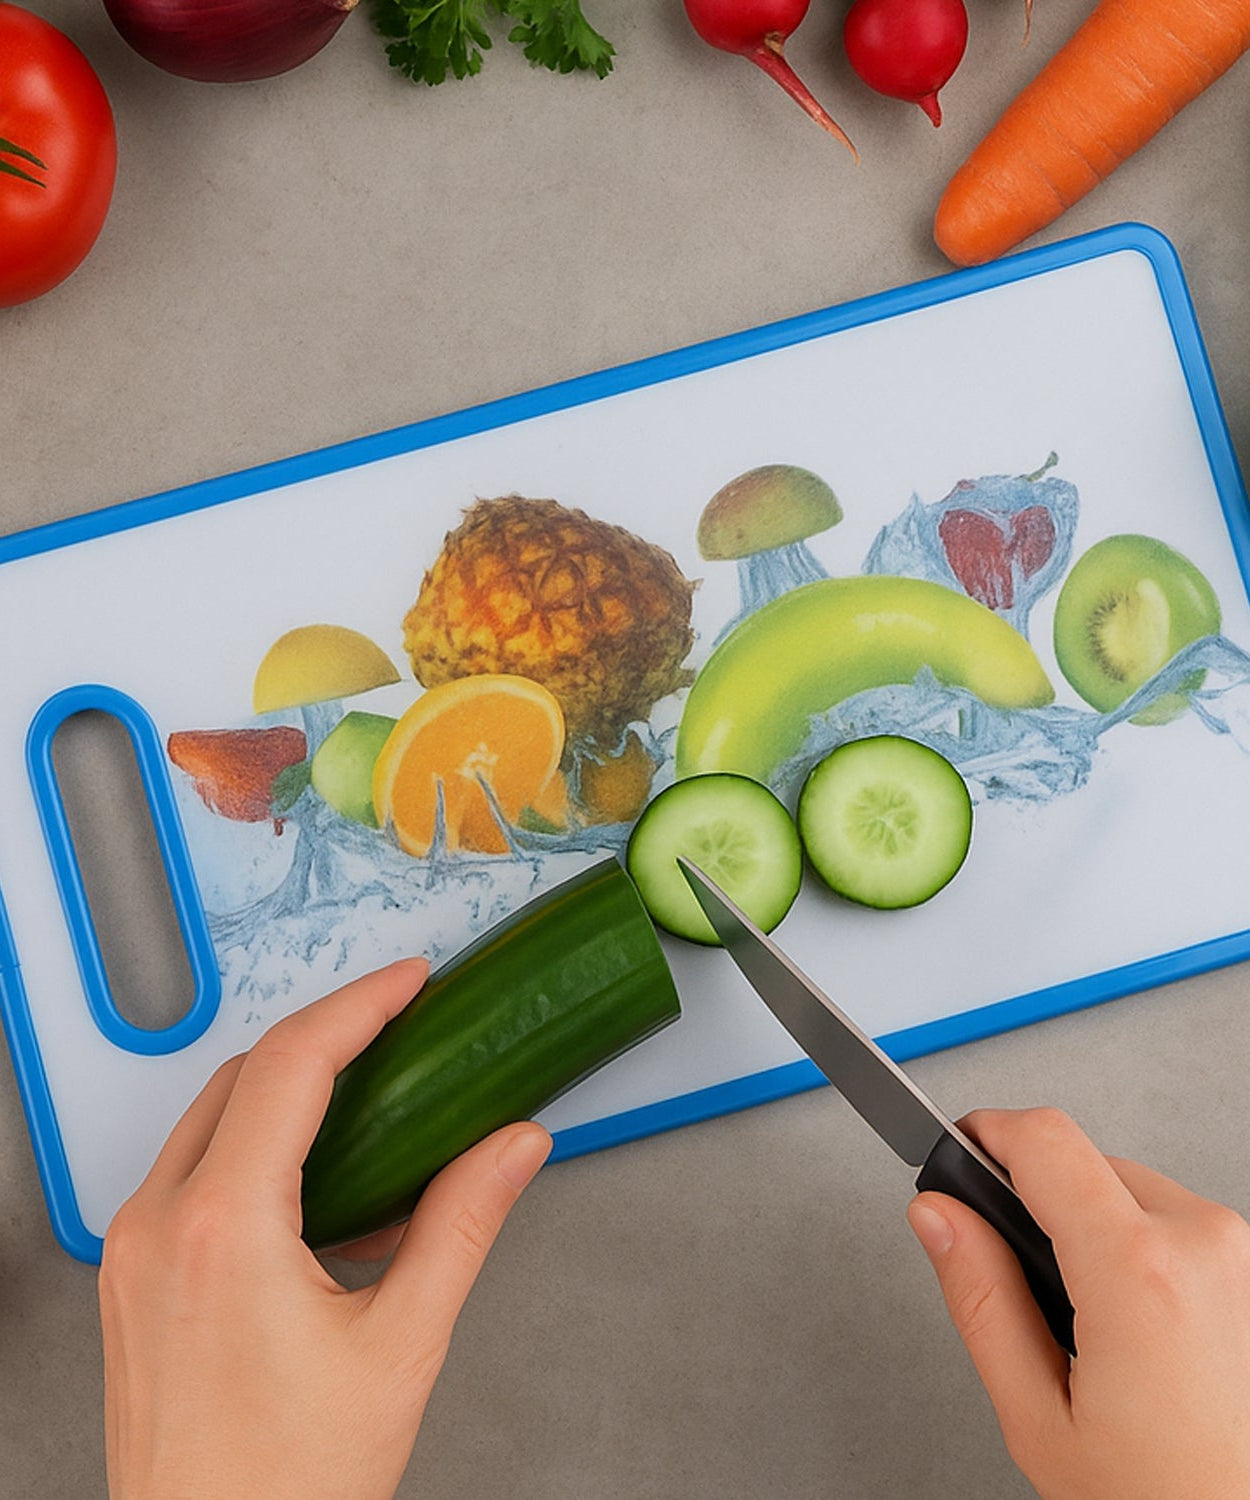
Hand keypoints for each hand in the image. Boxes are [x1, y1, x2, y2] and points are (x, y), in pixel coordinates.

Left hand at [99, 957, 551, 1499]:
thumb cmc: (289, 1485)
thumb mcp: (401, 1345)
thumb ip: (463, 1224)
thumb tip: (513, 1147)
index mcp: (222, 1229)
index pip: (290, 1066)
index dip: (359, 1006)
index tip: (409, 981)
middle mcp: (159, 1228)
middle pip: (243, 1076)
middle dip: (326, 1037)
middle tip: (398, 1023)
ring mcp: (134, 1254)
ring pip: (210, 1119)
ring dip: (288, 1089)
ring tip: (368, 1089)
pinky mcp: (133, 1280)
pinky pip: (192, 1173)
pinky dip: (255, 1147)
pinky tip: (318, 1178)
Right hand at [907, 1107, 1249, 1498]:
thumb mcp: (1038, 1417)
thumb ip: (979, 1299)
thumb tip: (939, 1216)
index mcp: (1137, 1273)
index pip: (1043, 1139)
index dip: (986, 1132)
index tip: (959, 1148)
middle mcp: (1201, 1244)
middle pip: (1083, 1162)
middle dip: (1038, 1205)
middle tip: (1024, 1285)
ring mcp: (1240, 1257)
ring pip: (1130, 1189)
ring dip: (1094, 1230)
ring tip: (1093, 1327)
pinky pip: (1175, 1224)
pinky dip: (1142, 1254)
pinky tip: (1140, 1330)